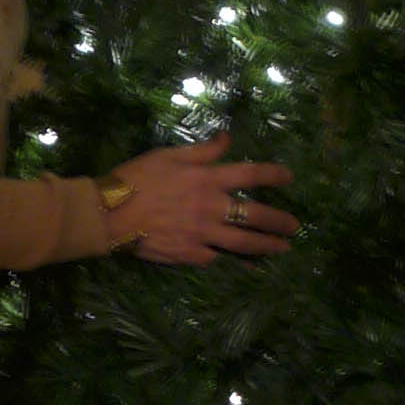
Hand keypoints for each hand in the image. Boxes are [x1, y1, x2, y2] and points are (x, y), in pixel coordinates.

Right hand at [103, 131, 298, 265]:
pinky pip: (216, 258)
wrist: (110, 213)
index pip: (250, 175)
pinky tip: (243, 266)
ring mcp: (203, 234)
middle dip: (279, 221)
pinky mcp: (191, 254)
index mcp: (208, 179)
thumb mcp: (169, 154)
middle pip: (256, 215)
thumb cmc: (137, 177)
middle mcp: (212, 207)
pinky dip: (230, 260)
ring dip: (267, 246)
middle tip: (295, 226)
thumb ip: (203, 150)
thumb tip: (228, 138)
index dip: (273, 175)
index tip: (289, 178)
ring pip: (244, 243)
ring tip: (283, 249)